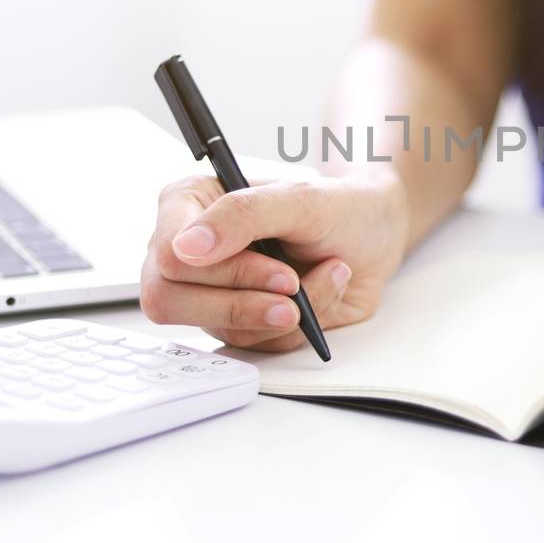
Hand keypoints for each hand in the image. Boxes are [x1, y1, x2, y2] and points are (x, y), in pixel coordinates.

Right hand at [141, 171, 408, 351]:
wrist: (375, 238)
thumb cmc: (337, 207)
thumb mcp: (299, 199)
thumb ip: (241, 214)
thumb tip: (185, 248)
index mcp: (188, 205)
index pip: (168, 253)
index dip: (216, 269)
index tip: (272, 264)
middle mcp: (190, 252)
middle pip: (171, 300)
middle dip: (241, 300)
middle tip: (292, 284)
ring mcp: (212, 292)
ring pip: (220, 327)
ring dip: (281, 309)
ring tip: (324, 273)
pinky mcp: (241, 323)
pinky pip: (257, 344)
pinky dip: (300, 324)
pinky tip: (322, 289)